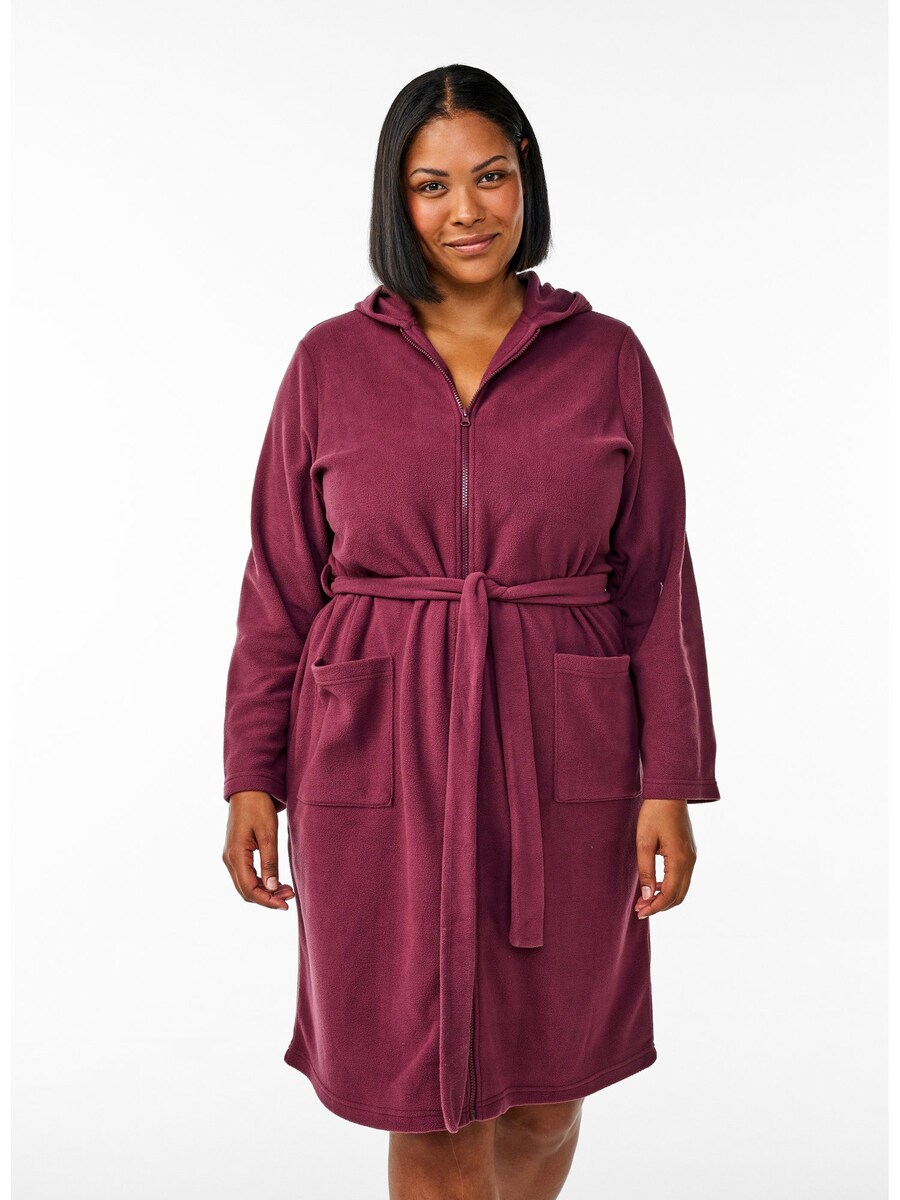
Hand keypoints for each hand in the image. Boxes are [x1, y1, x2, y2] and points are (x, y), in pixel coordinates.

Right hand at [222, 791, 295, 909]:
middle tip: (290, 896)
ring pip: (245, 884)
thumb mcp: (268, 834)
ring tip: (286, 889)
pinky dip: (260, 882)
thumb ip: (270, 862)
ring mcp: (231, 856)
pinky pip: (245, 875)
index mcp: (236, 855)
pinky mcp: (236, 852)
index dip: (267, 900)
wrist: (248, 788)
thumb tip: (271, 888)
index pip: (249, 889)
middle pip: (246, 890)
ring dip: (264, 891)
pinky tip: (275, 881)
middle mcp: (229, 859)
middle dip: (267, 898)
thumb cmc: (258, 807)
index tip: (285, 905)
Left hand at [633, 798, 696, 918]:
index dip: (654, 906)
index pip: (669, 894)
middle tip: (640, 909)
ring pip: (682, 888)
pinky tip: (654, 885)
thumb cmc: (654, 814)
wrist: (669, 792)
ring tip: (644, 899)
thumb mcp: (644, 842)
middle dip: (660, 906)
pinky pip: (682, 877)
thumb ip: (646, 870)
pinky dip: (670, 886)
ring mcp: (692, 856)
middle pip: (679, 896)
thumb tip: (647, 895)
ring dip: (665, 897)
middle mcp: (690, 861)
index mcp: (680, 860)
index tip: (639, 912)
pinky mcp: (689, 852)